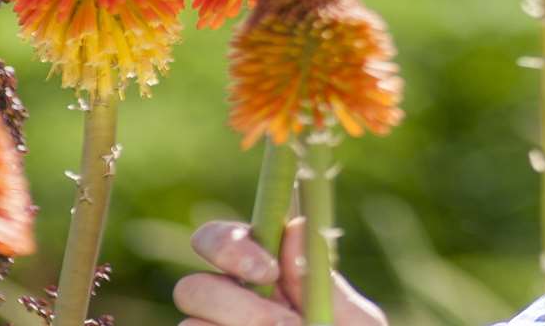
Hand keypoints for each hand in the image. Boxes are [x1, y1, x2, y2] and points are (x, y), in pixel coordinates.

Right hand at [174, 217, 386, 325]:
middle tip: (284, 324)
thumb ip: (322, 279)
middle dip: (234, 304)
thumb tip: (296, 228)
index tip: (268, 269)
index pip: (218, 242)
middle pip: (192, 288)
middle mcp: (226, 307)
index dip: (231, 247)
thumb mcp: (353, 322)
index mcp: (262, 277)